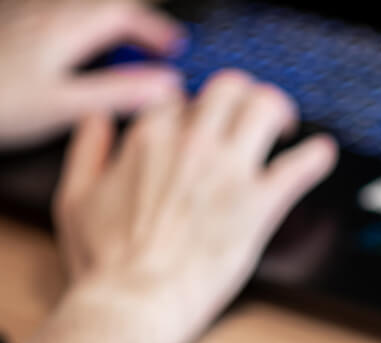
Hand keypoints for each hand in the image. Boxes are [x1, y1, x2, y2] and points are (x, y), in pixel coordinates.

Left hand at [0, 0, 184, 148]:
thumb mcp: (63, 106)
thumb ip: (117, 93)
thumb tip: (164, 86)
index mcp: (65, 29)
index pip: (124, 14)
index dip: (156, 29)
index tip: (176, 47)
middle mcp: (45, 15)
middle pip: (103, 5)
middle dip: (135, 23)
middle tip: (156, 45)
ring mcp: (24, 18)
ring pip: (78, 8)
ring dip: (107, 22)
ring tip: (122, 46)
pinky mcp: (10, 29)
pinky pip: (55, 16)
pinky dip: (78, 28)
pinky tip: (73, 50)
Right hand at [53, 69, 337, 342]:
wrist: (132, 303)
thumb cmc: (103, 263)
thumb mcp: (74, 198)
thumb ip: (88, 153)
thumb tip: (97, 123)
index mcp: (148, 140)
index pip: (178, 99)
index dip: (191, 110)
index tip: (200, 126)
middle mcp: (192, 145)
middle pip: (227, 89)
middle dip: (241, 97)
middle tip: (251, 118)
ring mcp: (228, 172)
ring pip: (265, 108)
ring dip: (279, 111)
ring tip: (286, 127)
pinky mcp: (259, 205)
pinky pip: (299, 167)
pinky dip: (316, 156)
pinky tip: (323, 154)